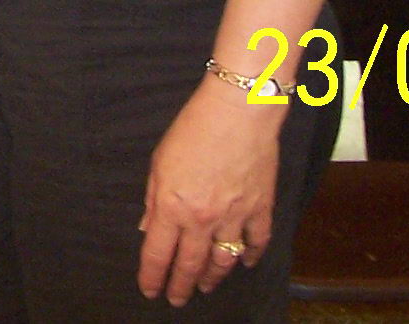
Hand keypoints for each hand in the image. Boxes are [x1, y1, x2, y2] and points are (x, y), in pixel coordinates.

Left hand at [137, 81, 283, 305]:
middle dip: (181, 287)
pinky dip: (251, 257)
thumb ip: (153, 198)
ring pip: (222, 262)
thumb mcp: (160, 161)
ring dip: (212, 278)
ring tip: (205, 287)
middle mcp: (203, 219)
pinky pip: (256, 243)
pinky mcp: (260, 209)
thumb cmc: (194, 128)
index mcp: (172, 206)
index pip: (157, 254)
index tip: (149, 290)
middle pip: (190, 265)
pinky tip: (245, 264)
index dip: (152, 277)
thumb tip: (147, 227)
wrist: (239, 110)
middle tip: (176, 299)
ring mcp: (234, 217)